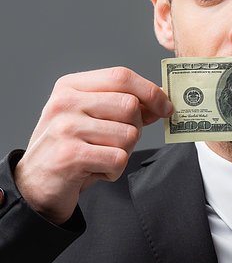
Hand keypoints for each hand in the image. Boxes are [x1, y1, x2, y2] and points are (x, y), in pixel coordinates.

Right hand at [14, 67, 172, 224]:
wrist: (34, 186)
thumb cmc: (70, 148)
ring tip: (102, 157)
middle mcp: (66, 102)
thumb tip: (160, 102)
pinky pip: (118, 159)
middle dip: (135, 128)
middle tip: (119, 142)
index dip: (150, 90)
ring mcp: (66, 128)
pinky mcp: (70, 156)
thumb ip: (121, 106)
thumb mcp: (91, 118)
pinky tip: (97, 171)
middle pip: (129, 105)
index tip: (165, 106)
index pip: (122, 76)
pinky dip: (115, 170)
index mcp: (71, 86)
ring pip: (128, 134)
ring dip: (124, 153)